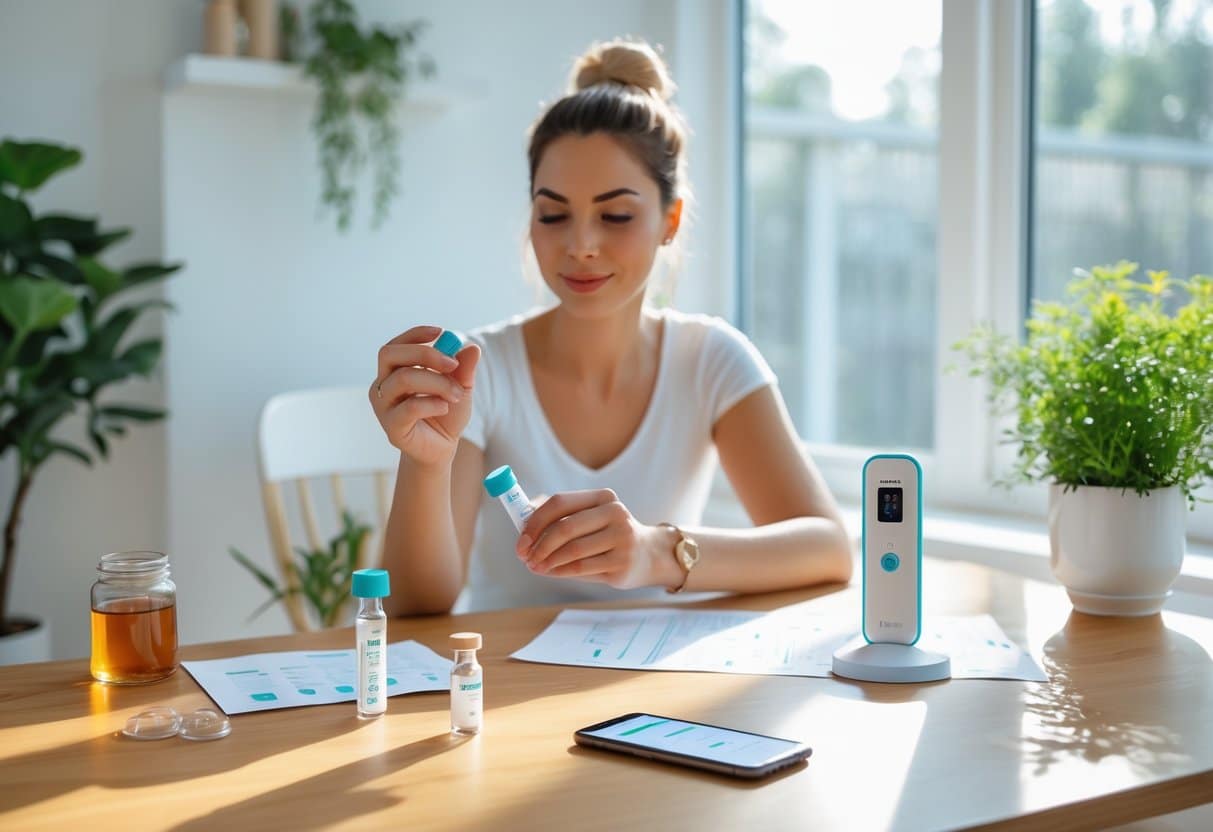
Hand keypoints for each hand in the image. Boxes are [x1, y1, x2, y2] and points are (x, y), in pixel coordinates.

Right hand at [370, 325, 479, 468]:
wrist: (442, 449)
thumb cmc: (446, 414)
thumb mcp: (460, 388)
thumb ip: (464, 369)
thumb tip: (472, 348)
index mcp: (394, 371)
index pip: (396, 345)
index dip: (415, 335)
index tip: (441, 332)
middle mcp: (382, 385)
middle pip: (390, 354)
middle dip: (424, 353)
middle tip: (452, 363)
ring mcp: (383, 407)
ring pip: (403, 378)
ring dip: (436, 382)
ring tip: (455, 394)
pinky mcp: (392, 427)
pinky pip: (409, 407)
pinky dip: (432, 403)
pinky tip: (444, 407)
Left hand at [516, 489, 683, 589]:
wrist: (649, 555)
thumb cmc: (608, 535)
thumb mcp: (590, 518)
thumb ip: (560, 516)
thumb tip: (522, 522)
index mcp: (603, 497)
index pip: (560, 503)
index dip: (535, 522)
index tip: (521, 539)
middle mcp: (616, 514)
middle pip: (565, 527)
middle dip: (539, 545)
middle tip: (524, 558)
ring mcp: (622, 539)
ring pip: (572, 552)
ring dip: (547, 562)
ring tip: (535, 567)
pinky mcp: (622, 564)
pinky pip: (582, 568)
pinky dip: (560, 571)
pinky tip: (551, 572)